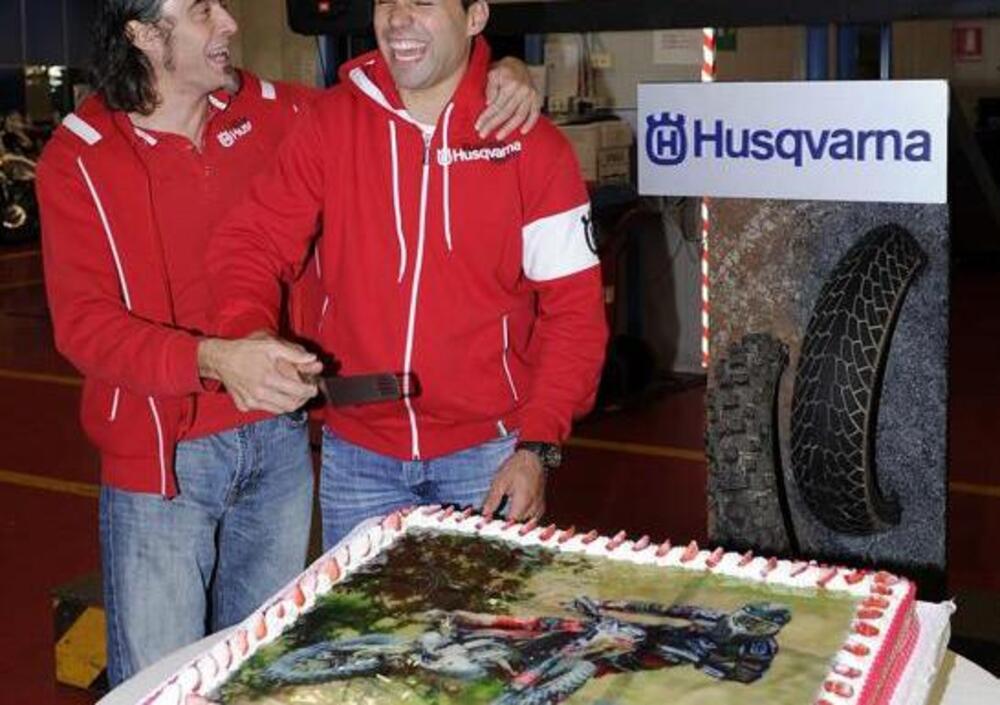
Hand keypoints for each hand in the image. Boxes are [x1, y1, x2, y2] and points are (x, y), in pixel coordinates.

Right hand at [198, 334, 321, 413]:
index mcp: (269, 378)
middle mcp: (260, 393)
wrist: (221, 359)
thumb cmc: (246, 350)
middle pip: (291, 405)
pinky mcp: (244, 405)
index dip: (310, 390)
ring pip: (279, 410)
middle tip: (306, 391)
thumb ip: (294, 354)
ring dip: (290, 403)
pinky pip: (265, 409)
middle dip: (303, 399)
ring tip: (293, 392)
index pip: (299, 392)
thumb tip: (313, 359)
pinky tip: (275, 393)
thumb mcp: (271, 345)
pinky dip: (274, 404)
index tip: (314, 386)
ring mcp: (251, 402)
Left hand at [477, 57, 541, 140]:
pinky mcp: (537, 99)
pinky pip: (534, 114)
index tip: (478, 126)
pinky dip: (530, 123)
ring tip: (499, 136)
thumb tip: (488, 103)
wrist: (518, 64)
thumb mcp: (493, 74)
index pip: (496, 105)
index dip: (486, 116)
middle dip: (493, 124)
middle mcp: (522, 90)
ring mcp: (531, 95)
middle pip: (506, 112)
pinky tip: (522, 131)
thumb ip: (490, 88)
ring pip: (519, 116)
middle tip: (484, 134)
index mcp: (510, 83)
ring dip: (509, 128)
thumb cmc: (504, 70)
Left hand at [481, 450, 546, 521]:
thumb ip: (492, 499)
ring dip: (518, 524)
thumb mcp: (500, 481)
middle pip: (520, 525)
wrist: (532, 458)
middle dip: (509, 526)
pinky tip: (517, 517)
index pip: (511, 522)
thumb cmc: (515, 468)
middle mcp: (534, 506)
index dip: (500, 526)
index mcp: (523, 501)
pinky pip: (535, 518)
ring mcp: (539, 506)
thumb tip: (485, 515)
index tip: (491, 525)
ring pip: (528, 523)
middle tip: (496, 524)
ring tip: (506, 521)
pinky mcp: (542, 505)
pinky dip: (526, 520)